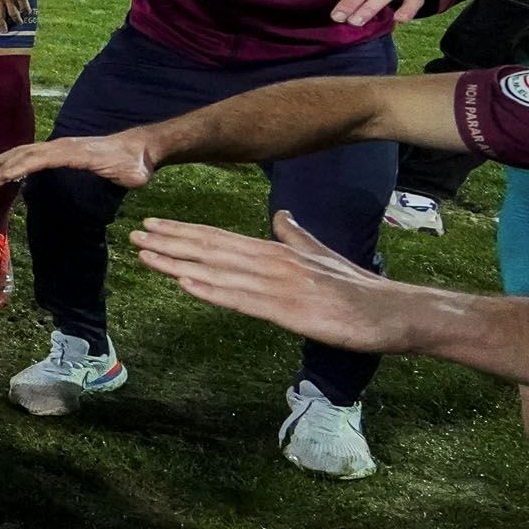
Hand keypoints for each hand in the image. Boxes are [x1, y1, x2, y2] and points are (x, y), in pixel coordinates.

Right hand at [0, 132, 154, 188]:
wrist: (141, 147)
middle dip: (4, 164)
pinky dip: (17, 158)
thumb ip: (123, 178)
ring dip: (5, 159)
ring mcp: (63, 146)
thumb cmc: (135, 165)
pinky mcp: (64, 150)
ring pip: (28, 150)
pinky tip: (7, 166)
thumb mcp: (131, 175)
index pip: (40, 158)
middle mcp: (65, 146)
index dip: (19, 168)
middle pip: (27, 152)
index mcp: (76, 152)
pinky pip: (35, 153)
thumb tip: (116, 183)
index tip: (1, 178)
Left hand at [127, 211, 425, 354]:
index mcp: (276, 251)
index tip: (154, 225)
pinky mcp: (289, 310)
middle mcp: (272, 262)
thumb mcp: (320, 255)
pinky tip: (185, 283)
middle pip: (212, 250)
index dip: (185, 232)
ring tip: (146, 255)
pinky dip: (211, 289)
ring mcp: (279, 285)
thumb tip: (279, 215)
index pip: (220, 238)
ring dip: (179, 262)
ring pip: (219, 271)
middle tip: (134, 235)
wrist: (393, 312)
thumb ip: (294, 236)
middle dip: (170, 242)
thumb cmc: (356, 288)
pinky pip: (242, 299)